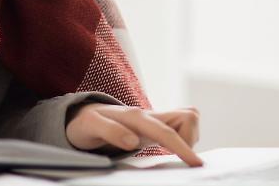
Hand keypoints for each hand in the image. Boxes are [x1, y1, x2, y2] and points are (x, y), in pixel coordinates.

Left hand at [65, 102, 202, 166]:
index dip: (183, 147)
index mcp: (136, 117)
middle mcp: (149, 115)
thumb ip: (111, 131)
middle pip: (188, 116)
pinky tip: (168, 149)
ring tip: (168, 151)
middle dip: (191, 139)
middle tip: (173, 156)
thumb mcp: (91, 127)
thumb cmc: (86, 123)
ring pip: (188, 120)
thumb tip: (133, 141)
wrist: (83, 115)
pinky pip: (181, 127)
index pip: (166, 132)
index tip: (196, 163)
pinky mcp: (156, 126)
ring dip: (187, 138)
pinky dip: (183, 138)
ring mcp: (154, 119)